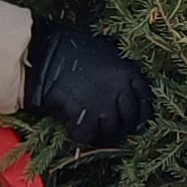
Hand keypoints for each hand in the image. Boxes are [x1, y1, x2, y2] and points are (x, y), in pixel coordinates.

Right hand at [25, 20, 154, 149]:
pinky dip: (83, 136)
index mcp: (127, 72)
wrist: (43, 55)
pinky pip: (88, 136)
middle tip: (111, 129)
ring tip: (93, 129)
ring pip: (111, 130)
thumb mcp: (104, 53)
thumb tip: (124, 91)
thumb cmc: (71, 50)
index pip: (144, 99)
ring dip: (103, 133)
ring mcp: (102, 106)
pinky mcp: (83, 119)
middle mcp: (119, 90)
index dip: (142, 114)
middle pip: (129, 118)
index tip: (138, 123)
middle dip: (122, 126)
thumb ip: (118, 72)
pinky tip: (77, 130)